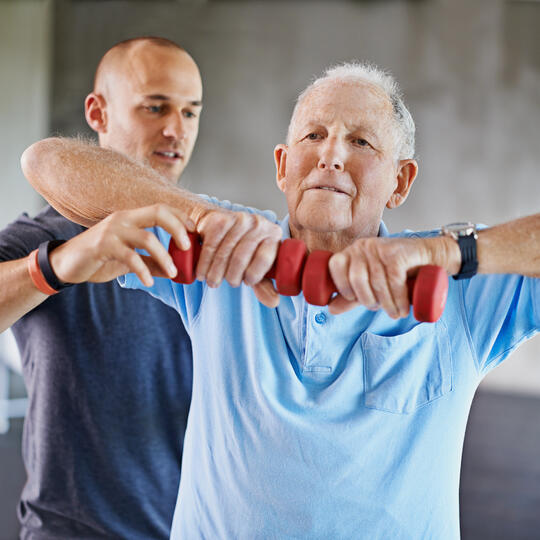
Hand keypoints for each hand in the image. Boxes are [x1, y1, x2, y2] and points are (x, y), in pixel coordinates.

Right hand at [49, 204, 194, 286]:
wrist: (67, 265)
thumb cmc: (101, 259)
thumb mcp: (131, 260)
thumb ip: (153, 262)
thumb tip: (178, 272)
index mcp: (132, 217)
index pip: (162, 208)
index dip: (181, 217)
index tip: (195, 232)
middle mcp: (123, 218)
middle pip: (158, 213)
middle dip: (178, 229)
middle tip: (189, 248)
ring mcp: (113, 230)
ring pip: (148, 238)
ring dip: (165, 257)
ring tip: (174, 273)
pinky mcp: (103, 246)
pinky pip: (130, 257)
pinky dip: (143, 270)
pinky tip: (150, 281)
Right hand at [194, 209, 282, 306]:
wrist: (221, 225)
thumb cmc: (243, 249)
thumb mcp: (256, 265)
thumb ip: (264, 284)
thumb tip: (273, 302)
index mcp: (273, 234)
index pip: (265, 258)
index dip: (254, 274)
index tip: (246, 283)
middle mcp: (259, 224)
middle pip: (242, 257)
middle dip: (233, 276)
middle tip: (228, 283)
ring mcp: (239, 219)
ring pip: (224, 252)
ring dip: (216, 272)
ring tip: (212, 282)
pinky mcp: (220, 219)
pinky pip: (211, 245)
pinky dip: (204, 263)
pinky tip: (202, 273)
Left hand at [328, 236, 453, 317]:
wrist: (430, 257)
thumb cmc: (398, 272)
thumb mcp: (371, 285)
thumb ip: (350, 297)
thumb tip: (330, 309)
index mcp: (352, 251)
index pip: (335, 266)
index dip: (342, 286)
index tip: (354, 299)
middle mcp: (363, 246)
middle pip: (356, 278)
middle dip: (367, 300)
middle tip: (377, 308)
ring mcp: (380, 247)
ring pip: (377, 282)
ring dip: (387, 304)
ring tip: (395, 313)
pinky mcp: (397, 254)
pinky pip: (394, 281)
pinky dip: (399, 299)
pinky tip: (403, 308)